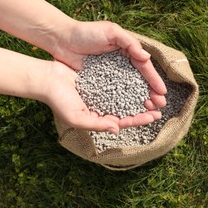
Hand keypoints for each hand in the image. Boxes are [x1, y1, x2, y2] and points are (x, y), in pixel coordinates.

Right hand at [43, 61, 162, 133]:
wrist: (47, 79)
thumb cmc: (59, 101)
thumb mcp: (77, 117)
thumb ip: (97, 125)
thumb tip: (117, 129)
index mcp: (98, 119)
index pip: (122, 122)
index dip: (138, 120)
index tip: (153, 117)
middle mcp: (102, 108)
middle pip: (127, 110)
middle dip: (143, 109)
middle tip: (160, 106)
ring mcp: (101, 94)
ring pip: (124, 96)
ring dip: (138, 96)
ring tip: (152, 93)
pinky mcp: (99, 80)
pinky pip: (117, 82)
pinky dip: (128, 82)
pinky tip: (139, 78)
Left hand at [48, 20, 166, 108]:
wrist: (62, 39)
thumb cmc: (87, 32)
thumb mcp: (111, 31)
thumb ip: (129, 42)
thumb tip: (147, 58)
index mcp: (126, 51)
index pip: (143, 68)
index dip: (153, 80)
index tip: (162, 92)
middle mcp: (120, 65)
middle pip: (138, 81)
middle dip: (150, 93)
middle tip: (160, 106)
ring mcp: (109, 75)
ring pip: (127, 90)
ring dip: (139, 101)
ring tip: (149, 111)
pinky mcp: (97, 83)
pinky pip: (112, 94)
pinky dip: (121, 102)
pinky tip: (128, 111)